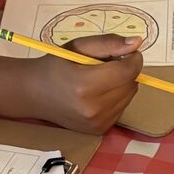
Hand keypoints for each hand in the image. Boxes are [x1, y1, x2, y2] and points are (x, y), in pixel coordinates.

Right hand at [19, 34, 142, 131]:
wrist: (35, 94)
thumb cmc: (56, 66)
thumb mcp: (78, 46)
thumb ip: (109, 43)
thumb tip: (138, 43)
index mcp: (85, 85)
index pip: (127, 72)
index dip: (134, 59)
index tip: (128, 52)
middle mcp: (93, 109)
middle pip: (131, 84)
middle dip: (126, 71)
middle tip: (106, 65)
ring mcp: (96, 123)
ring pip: (129, 97)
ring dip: (121, 85)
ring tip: (99, 80)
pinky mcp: (99, 130)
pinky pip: (121, 108)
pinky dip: (116, 98)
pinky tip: (97, 94)